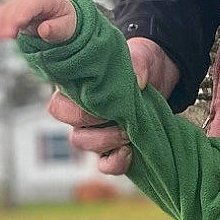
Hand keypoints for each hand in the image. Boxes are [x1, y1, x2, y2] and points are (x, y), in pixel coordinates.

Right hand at [0, 0, 77, 44]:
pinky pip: (2, 12)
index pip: (33, 4)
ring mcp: (22, 4)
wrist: (63, 16)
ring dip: (0, 21)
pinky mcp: (15, 11)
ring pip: (7, 8)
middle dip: (9, 20)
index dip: (24, 12)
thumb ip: (57, 29)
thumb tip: (43, 30)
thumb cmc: (67, 22)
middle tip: (5, 36)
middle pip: (17, 6)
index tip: (17, 24)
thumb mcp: (68, 27)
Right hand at [45, 36, 180, 175]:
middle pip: (72, 131)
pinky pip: (105, 165)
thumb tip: (138, 81)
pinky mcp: (114, 148)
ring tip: (128, 133)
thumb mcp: (141, 55)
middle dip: (95, 129)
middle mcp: (81, 115)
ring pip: (84, 146)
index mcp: (77, 91)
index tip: (102, 105)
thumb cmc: (140, 63)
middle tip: (121, 120)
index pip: (59, 107)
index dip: (77, 111)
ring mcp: (96, 134)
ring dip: (106, 142)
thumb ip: (137, 61)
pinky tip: (130, 152)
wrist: (160, 77)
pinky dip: (116, 162)